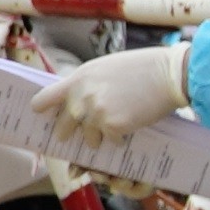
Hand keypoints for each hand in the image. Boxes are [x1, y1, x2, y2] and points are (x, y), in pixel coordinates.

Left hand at [37, 40, 188, 145]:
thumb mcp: (105, 68)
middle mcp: (82, 97)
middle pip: (63, 128)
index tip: (46, 116)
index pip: (43, 100)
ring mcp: (96, 114)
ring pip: (88, 140)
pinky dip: (120, 138)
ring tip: (118, 123)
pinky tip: (132, 123)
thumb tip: (74, 100)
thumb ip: (86, 84)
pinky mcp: (112, 127)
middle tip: (86, 132)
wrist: (167, 74)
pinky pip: (110, 142)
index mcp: (78, 79)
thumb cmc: (141, 68)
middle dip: (72, 133)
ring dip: (100, 137)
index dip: (42, 110)